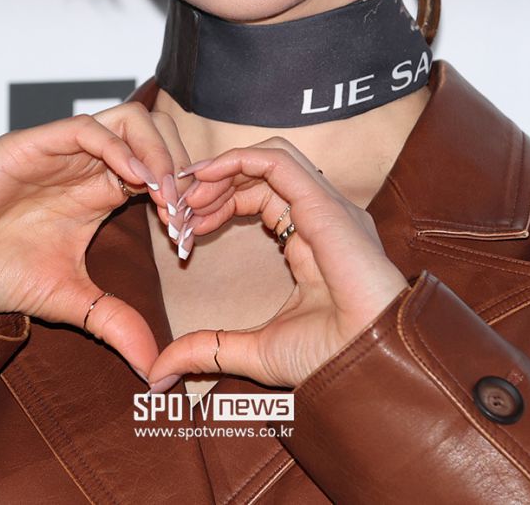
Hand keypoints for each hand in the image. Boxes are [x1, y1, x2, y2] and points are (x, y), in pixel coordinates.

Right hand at [0, 103, 185, 379]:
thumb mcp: (69, 301)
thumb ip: (115, 323)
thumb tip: (156, 369)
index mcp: (100, 189)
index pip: (161, 171)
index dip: (184, 197)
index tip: (187, 238)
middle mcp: (87, 162)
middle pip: (156, 135)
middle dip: (181, 168)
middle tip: (182, 212)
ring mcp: (63, 149)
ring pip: (131, 121)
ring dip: (158, 154)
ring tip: (165, 197)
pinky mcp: (35, 143)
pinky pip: (89, 128)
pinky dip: (121, 149)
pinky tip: (135, 181)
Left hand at [146, 137, 409, 389]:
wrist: (367, 367)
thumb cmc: (329, 360)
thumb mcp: (255, 351)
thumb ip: (210, 349)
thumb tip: (161, 371)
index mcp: (313, 241)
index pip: (261, 200)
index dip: (219, 206)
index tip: (184, 228)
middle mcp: (322, 216)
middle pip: (261, 176)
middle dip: (214, 187)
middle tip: (178, 209)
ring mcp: (327, 206)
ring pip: (269, 159)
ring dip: (223, 170)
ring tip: (189, 193)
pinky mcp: (324, 203)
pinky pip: (278, 161)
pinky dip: (238, 161)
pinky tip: (206, 178)